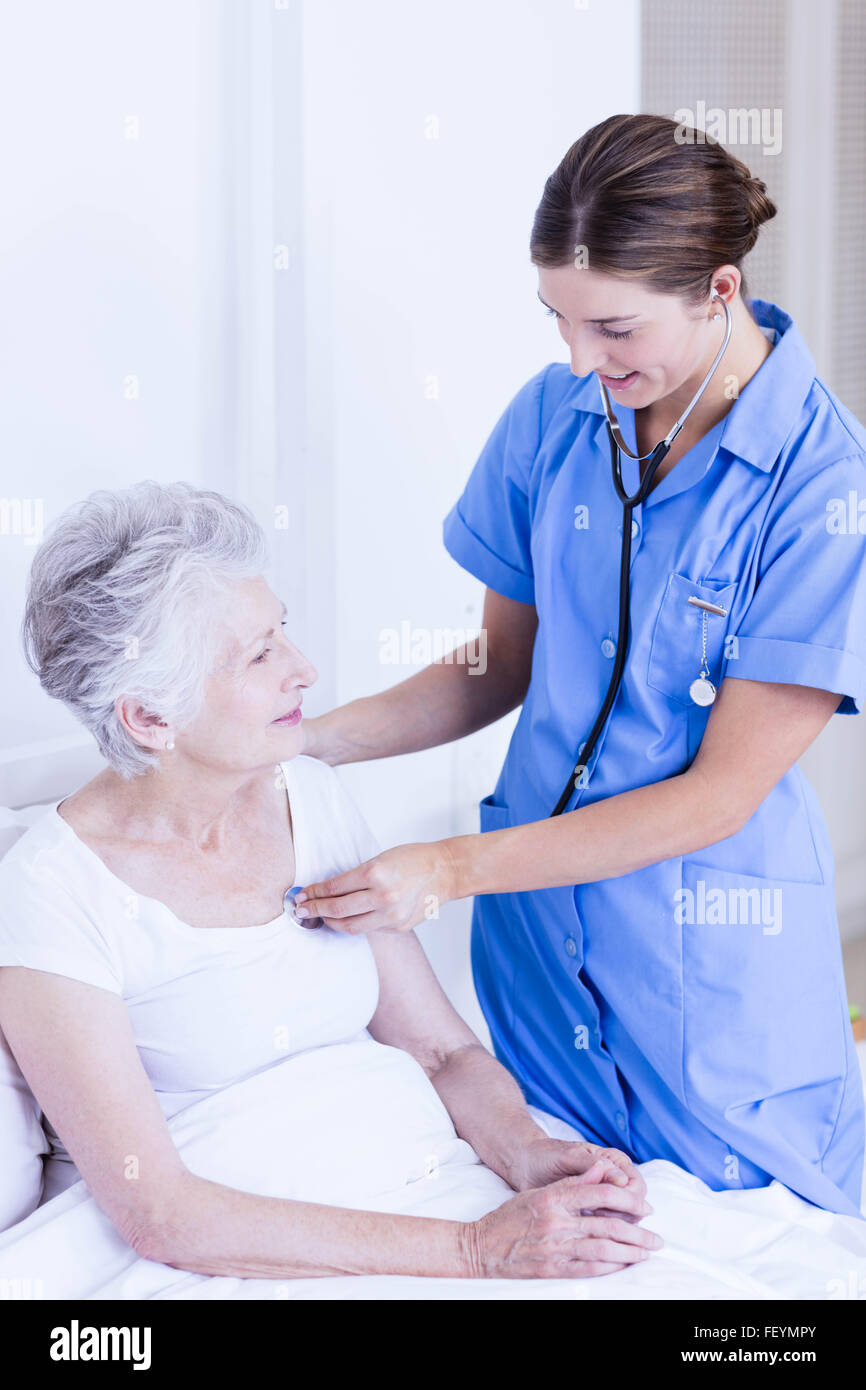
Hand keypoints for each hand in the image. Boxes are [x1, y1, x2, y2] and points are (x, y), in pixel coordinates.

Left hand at [293, 840, 458, 933]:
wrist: (445, 872)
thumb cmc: (412, 859)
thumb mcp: (379, 859)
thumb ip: (356, 876)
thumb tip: (327, 890)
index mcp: (375, 873)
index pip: (334, 887)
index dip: (313, 892)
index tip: (301, 895)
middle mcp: (383, 896)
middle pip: (337, 909)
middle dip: (314, 909)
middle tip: (300, 910)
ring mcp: (391, 915)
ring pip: (350, 926)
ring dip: (330, 921)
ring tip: (320, 916)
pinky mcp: (398, 927)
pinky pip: (368, 928)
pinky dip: (354, 923)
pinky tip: (346, 918)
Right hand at [462, 1161, 662, 1278]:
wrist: (480, 1248)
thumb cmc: (509, 1218)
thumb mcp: (539, 1192)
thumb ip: (573, 1182)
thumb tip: (603, 1169)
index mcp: (554, 1198)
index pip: (601, 1193)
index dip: (628, 1198)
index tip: (644, 1206)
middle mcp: (557, 1222)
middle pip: (608, 1224)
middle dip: (638, 1232)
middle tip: (656, 1238)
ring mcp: (556, 1247)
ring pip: (604, 1249)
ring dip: (631, 1252)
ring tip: (646, 1252)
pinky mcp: (553, 1270)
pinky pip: (589, 1268)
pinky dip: (611, 1266)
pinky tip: (624, 1265)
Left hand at [507, 1136, 646, 1219]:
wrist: (525, 1164)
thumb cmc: (546, 1155)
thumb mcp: (567, 1156)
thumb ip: (592, 1165)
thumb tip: (621, 1180)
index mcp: (615, 1162)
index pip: (637, 1189)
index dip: (627, 1201)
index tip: (604, 1205)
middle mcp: (615, 1180)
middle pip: (634, 1209)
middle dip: (619, 1217)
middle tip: (591, 1215)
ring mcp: (605, 1199)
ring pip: (623, 1222)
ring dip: (608, 1227)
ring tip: (584, 1221)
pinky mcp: (592, 1213)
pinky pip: (606, 1229)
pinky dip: (598, 1233)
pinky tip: (581, 1230)